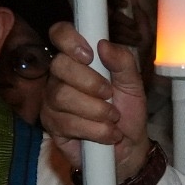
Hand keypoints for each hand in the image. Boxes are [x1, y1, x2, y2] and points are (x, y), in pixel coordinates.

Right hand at [43, 22, 153, 183]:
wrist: (128, 149)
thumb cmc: (128, 113)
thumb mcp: (134, 85)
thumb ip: (123, 62)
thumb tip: (104, 44)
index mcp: (80, 60)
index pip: (60, 34)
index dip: (69, 39)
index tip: (89, 55)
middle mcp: (60, 77)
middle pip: (60, 66)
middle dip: (91, 83)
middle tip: (109, 95)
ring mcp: (52, 101)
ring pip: (62, 96)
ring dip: (96, 110)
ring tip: (112, 118)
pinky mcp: (51, 125)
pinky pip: (66, 122)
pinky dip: (94, 130)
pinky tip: (106, 134)